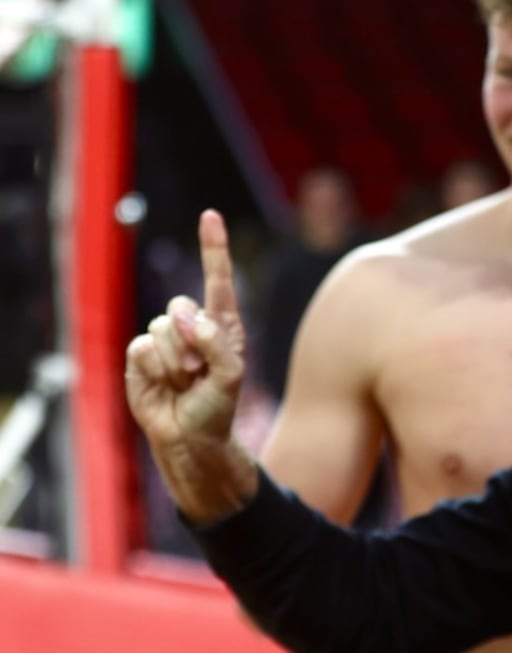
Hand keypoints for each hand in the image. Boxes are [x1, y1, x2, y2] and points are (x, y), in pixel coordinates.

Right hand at [125, 209, 257, 520]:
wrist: (190, 437)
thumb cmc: (217, 407)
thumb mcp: (231, 376)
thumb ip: (216, 344)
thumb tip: (188, 319)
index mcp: (221, 324)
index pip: (217, 279)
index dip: (212, 247)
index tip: (209, 215)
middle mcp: (192, 326)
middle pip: (180, 305)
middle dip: (189, 340)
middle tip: (198, 371)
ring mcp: (164, 339)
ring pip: (160, 328)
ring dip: (174, 361)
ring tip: (184, 382)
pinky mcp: (139, 355)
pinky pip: (141, 347)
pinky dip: (154, 369)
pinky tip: (163, 385)